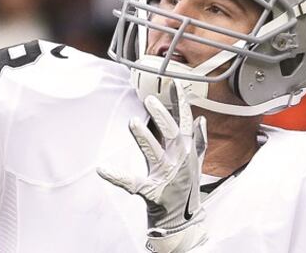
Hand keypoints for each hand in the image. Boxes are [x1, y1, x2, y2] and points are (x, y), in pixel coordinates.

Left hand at [97, 83, 207, 252]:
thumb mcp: (197, 163)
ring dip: (145, 137)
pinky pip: (131, 183)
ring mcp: (164, 176)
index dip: (181, 103)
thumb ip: (199, 141)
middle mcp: (177, 161)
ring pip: (154, 154)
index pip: (185, 123)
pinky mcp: (150, 191)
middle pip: (172, 134)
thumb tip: (202, 120)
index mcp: (186, 152)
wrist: (183, 220)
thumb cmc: (187, 187)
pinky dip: (117, 176)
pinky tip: (103, 169)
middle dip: (162, 116)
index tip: (174, 85)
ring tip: (134, 121)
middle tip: (150, 100)